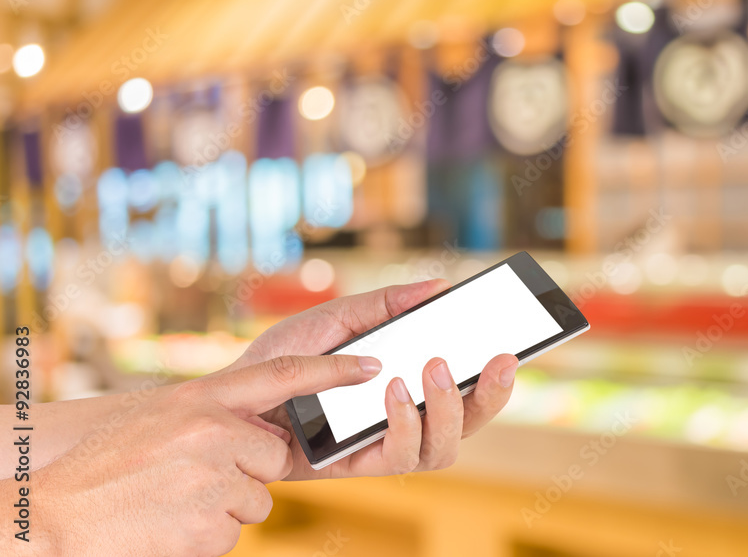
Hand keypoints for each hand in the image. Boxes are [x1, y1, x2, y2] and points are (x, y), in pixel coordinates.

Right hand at [31, 354, 381, 556]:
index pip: (283, 373)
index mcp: (198, 401)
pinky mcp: (212, 523)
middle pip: (272, 457)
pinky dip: (207, 536)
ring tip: (171, 506)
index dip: (332, 369)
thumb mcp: (159, 424)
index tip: (370, 366)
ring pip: (255, 499)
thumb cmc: (103, 472)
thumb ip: (210, 420)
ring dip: (223, 509)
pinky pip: (233, 532)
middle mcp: (211, 432)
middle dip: (247, 474)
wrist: (54, 518)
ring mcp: (213, 478)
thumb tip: (259, 434)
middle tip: (193, 481)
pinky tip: (169, 527)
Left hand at [231, 279, 519, 480]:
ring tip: (436, 368)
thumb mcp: (337, 318)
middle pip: (468, 423)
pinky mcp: (357, 464)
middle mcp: (404, 420)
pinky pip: (398, 456)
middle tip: (498, 360)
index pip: (466, 389)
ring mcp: (383, 445)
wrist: (232, 393)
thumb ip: (387, 305)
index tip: (512, 348)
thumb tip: (437, 286)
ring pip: (443, 447)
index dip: (496, 379)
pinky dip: (404, 421)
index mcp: (408, 386)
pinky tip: (393, 389)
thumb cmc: (283, 357)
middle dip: (492, 396)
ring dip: (449, 408)